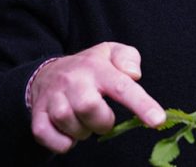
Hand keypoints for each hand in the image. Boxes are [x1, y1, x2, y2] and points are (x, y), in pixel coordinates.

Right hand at [29, 42, 165, 153]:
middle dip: (103, 121)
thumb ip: (128, 58)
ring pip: (67, 121)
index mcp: (96, 67)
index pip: (121, 85)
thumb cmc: (89, 67)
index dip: (141, 104)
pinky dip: (62, 142)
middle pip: (89, 106)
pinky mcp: (38, 115)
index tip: (157, 120)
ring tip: (85, 122)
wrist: (47, 73)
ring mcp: (52, 97)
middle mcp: (73, 80)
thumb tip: (134, 74)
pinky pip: (46, 135)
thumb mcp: (111, 52)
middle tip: (104, 118)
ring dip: (82, 130)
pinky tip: (70, 133)